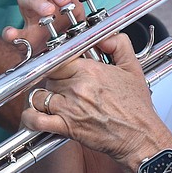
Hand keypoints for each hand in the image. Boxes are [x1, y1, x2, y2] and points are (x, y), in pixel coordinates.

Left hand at [7, 0, 171, 171]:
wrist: (140, 137)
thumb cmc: (136, 108)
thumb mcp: (132, 68)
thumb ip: (118, 44)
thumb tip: (104, 35)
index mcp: (90, 70)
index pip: (59, 56)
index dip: (57, 59)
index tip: (59, 64)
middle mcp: (77, 87)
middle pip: (48, 75)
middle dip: (52, 79)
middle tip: (60, 84)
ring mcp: (69, 107)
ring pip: (39, 95)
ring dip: (42, 97)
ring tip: (51, 100)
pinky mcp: (66, 127)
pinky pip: (36, 120)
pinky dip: (31, 118)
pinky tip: (35, 117)